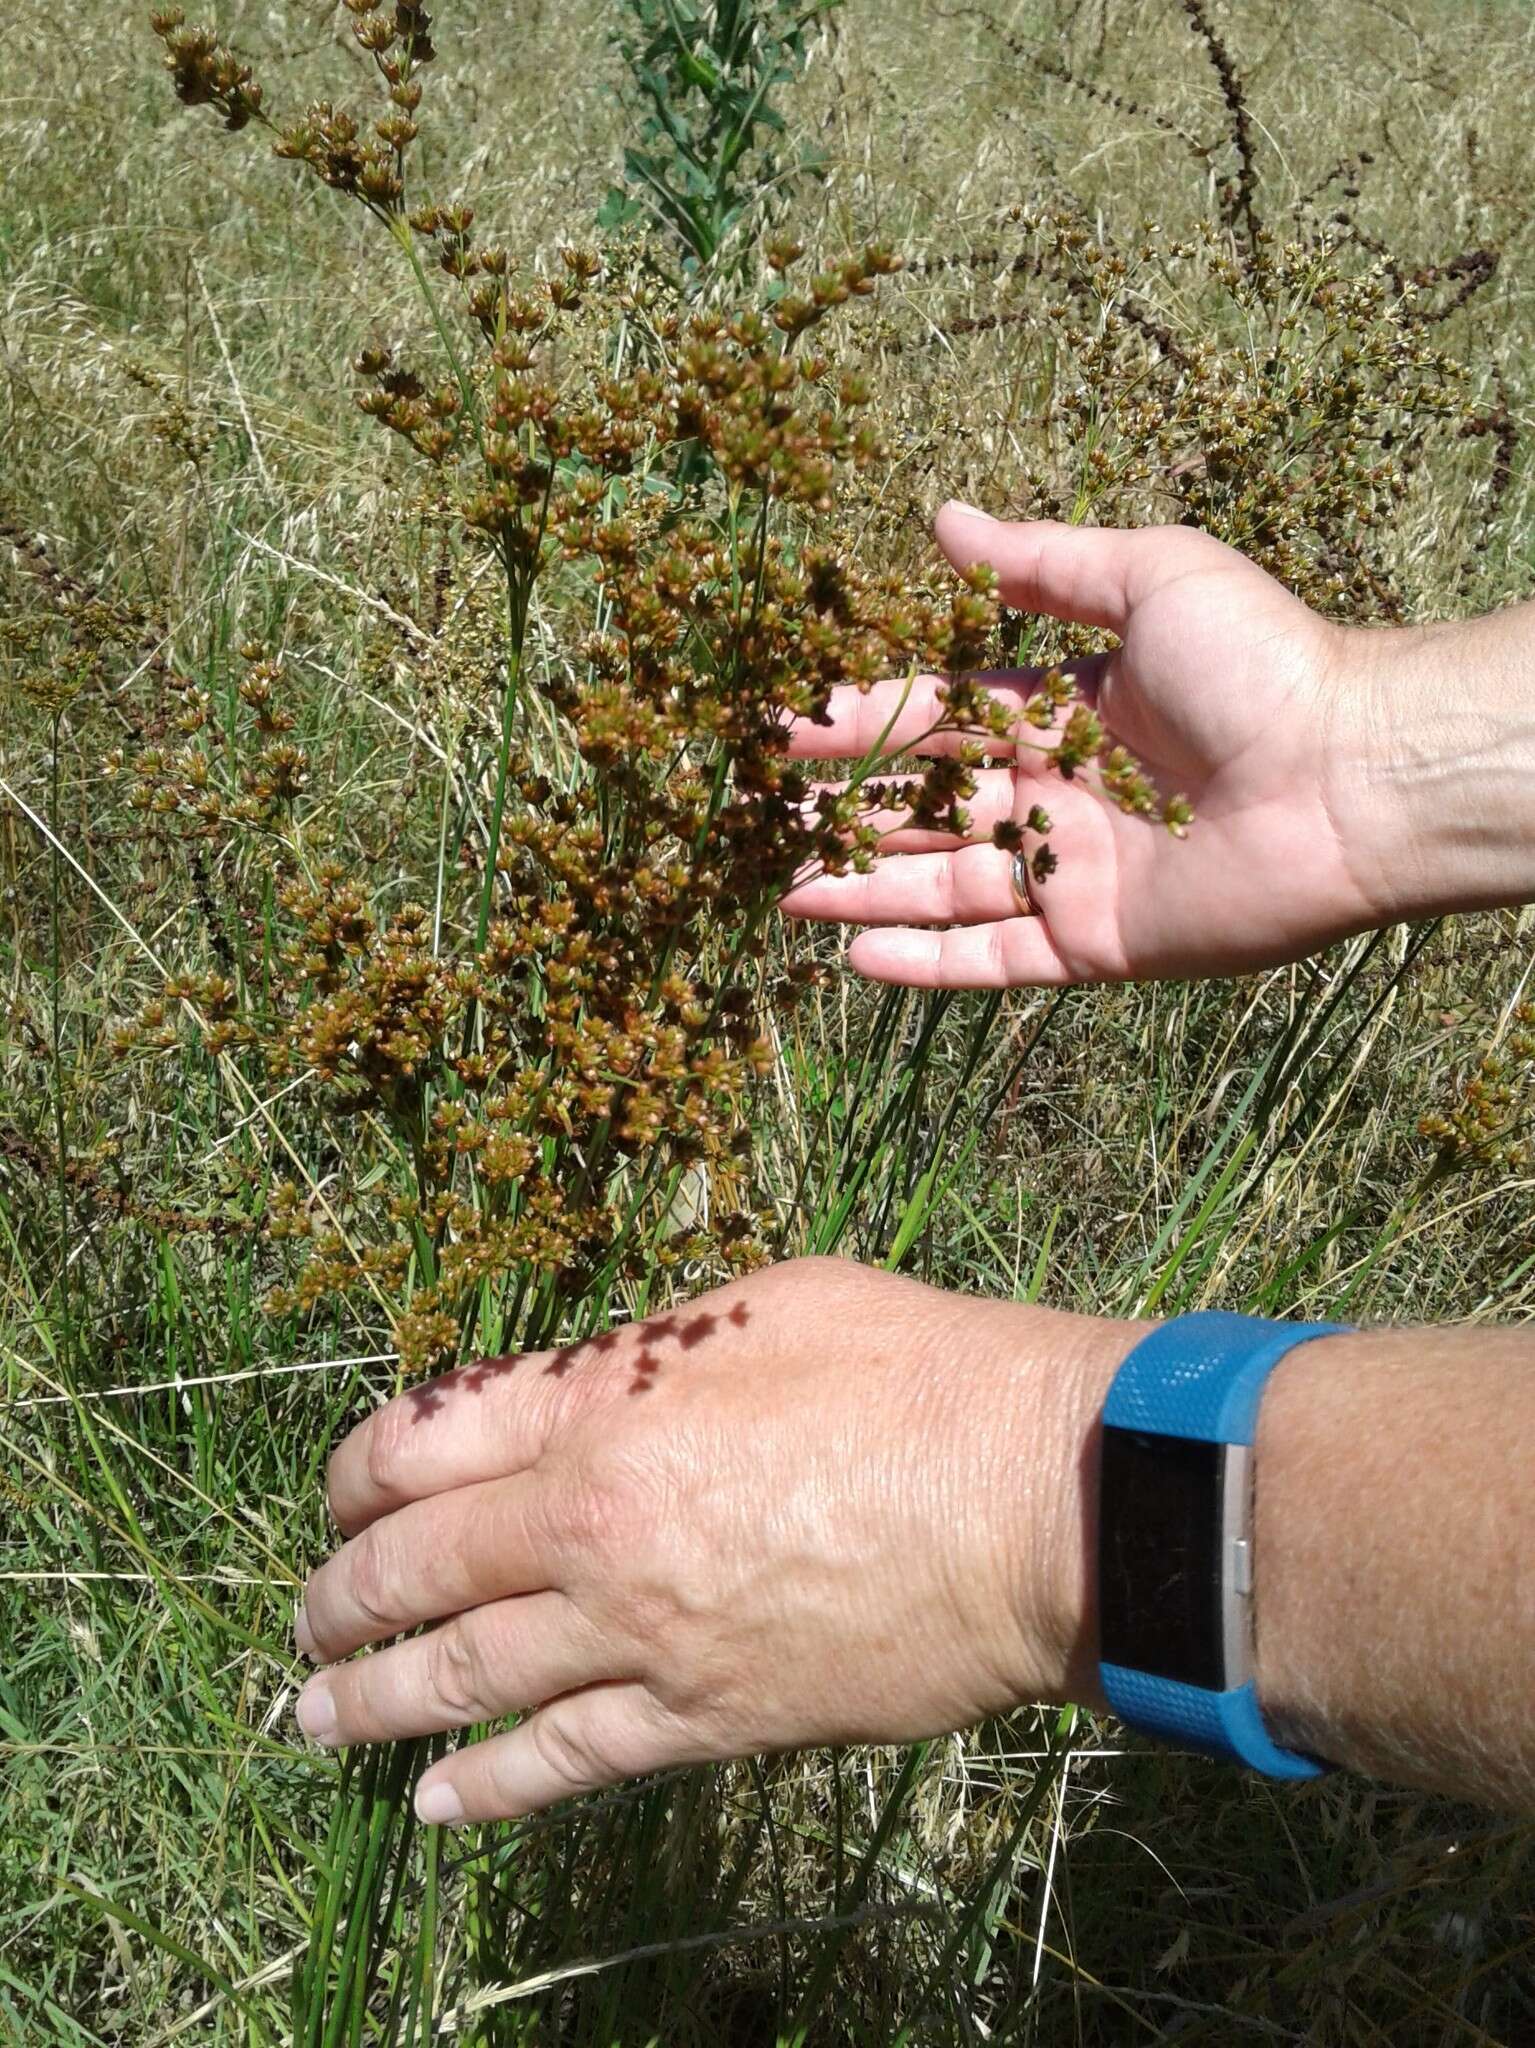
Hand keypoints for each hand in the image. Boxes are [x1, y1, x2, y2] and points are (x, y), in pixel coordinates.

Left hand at [293, 1260, 1130, 1822]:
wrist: (1034, 1502)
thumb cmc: (916, 1371)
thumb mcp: (767, 1303)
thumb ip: (647, 1354)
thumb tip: (589, 1385)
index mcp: (600, 1404)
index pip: (420, 1441)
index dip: (356, 1471)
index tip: (339, 1494)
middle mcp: (590, 1525)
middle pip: (415, 1567)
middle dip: (340, 1595)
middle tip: (306, 1618)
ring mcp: (641, 1633)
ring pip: (463, 1678)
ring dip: (373, 1702)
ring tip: (314, 1717)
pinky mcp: (705, 1717)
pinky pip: (566, 1762)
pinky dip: (489, 1787)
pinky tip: (437, 1803)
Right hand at [779, 506, 1390, 986]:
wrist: (1350, 778)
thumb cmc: (1262, 664)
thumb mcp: (1147, 579)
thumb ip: (1041, 565)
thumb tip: (945, 519)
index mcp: (1064, 708)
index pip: (935, 715)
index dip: (858, 722)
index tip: (781, 728)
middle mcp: (1059, 792)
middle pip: (927, 807)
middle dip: (845, 816)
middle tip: (760, 823)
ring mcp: (1074, 872)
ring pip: (944, 885)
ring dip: (864, 889)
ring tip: (781, 888)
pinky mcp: (1095, 942)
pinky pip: (994, 957)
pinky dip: (927, 962)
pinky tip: (852, 957)